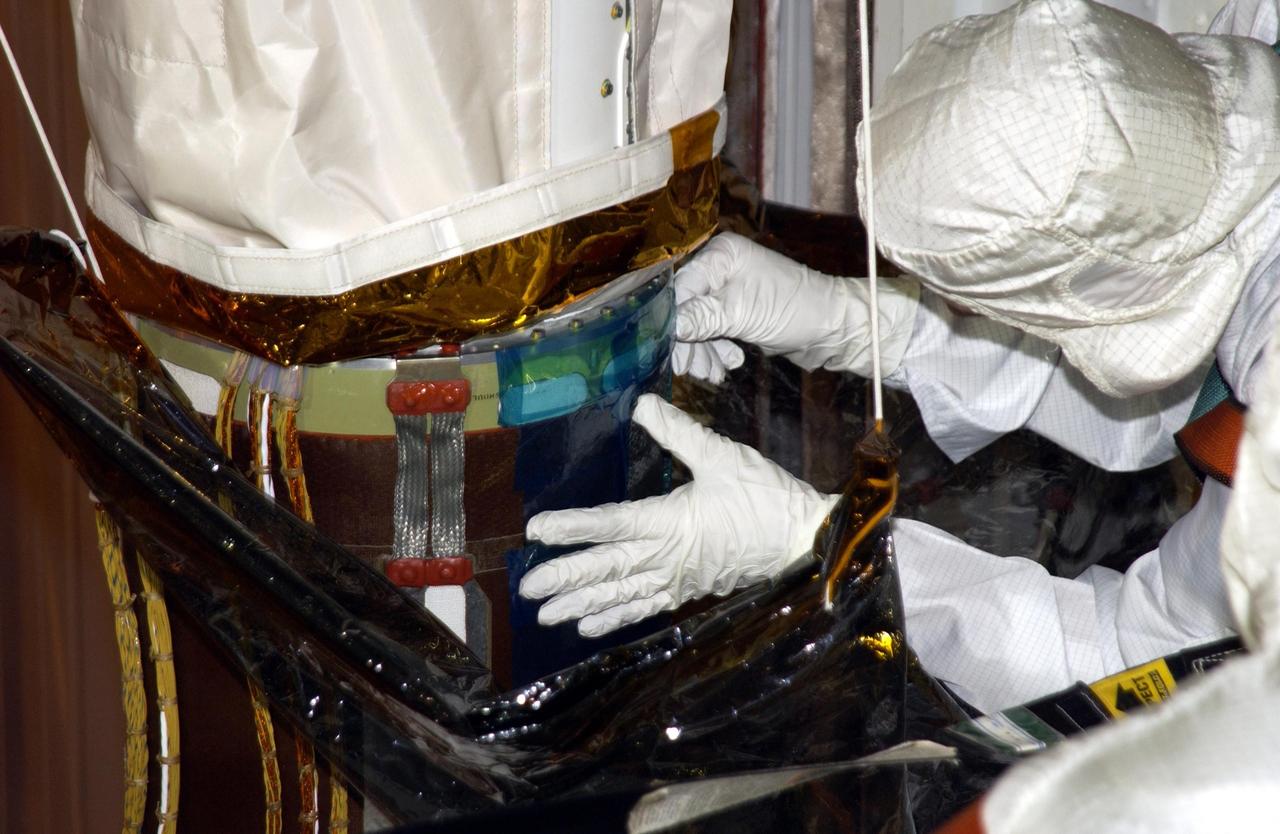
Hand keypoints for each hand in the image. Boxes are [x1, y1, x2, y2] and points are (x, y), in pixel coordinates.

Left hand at [519, 394, 837, 636]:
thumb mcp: (722, 455)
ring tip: (546, 616)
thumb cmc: (766, 497)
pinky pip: (647, 609)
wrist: (805, 542)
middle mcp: (668, 556)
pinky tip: (590, 627)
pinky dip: (617, 618)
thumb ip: (679, 431)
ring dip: (583, 604)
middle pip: (608, 567)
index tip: (537, 530)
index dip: (572, 527)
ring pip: (622, 594)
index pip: (611, 523)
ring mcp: (678, 579)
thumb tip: (643, 404)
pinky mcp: (690, 593)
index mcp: (670, 520)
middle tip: (527, 587)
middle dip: (566, 576)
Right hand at [671, 232, 918, 383]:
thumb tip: (667, 327)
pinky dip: (715, 350)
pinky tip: (727, 365)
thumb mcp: (742, 314)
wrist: (833, 328)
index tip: (668, 349)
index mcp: (721, 254)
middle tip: (692, 369)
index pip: (679, 288)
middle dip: (688, 342)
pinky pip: (713, 330)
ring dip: (702, 351)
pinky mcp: (738, 309)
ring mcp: (730, 288)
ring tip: (714, 373)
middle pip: (685, 307)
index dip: (672, 321)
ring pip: (697, 323)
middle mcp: (722, 267)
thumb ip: (701, 318)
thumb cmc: (795, 310)